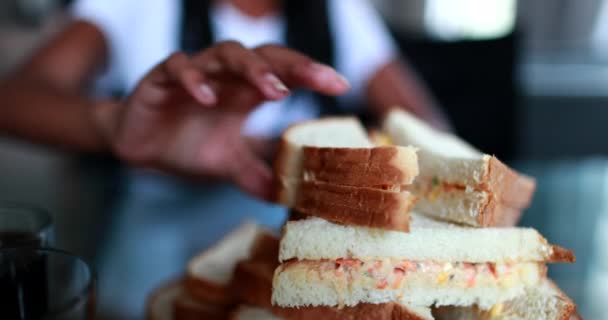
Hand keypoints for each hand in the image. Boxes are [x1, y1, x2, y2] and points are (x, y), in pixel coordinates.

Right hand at [93, 41, 349, 198]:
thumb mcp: (229, 165)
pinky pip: (178, 68)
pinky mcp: (161, 79)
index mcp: (245, 92)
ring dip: (252, 69)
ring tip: (273, 90)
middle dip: (292, 65)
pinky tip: (207, 97)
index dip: (310, 73)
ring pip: (226, 54)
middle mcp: (225, 77)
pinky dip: (193, 79)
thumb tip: (289, 198)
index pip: (283, 73)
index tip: (339, 84)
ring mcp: (195, 74)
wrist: (139, 147)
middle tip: (319, 80)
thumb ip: (257, 176)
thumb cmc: (188, 147)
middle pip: (263, 56)